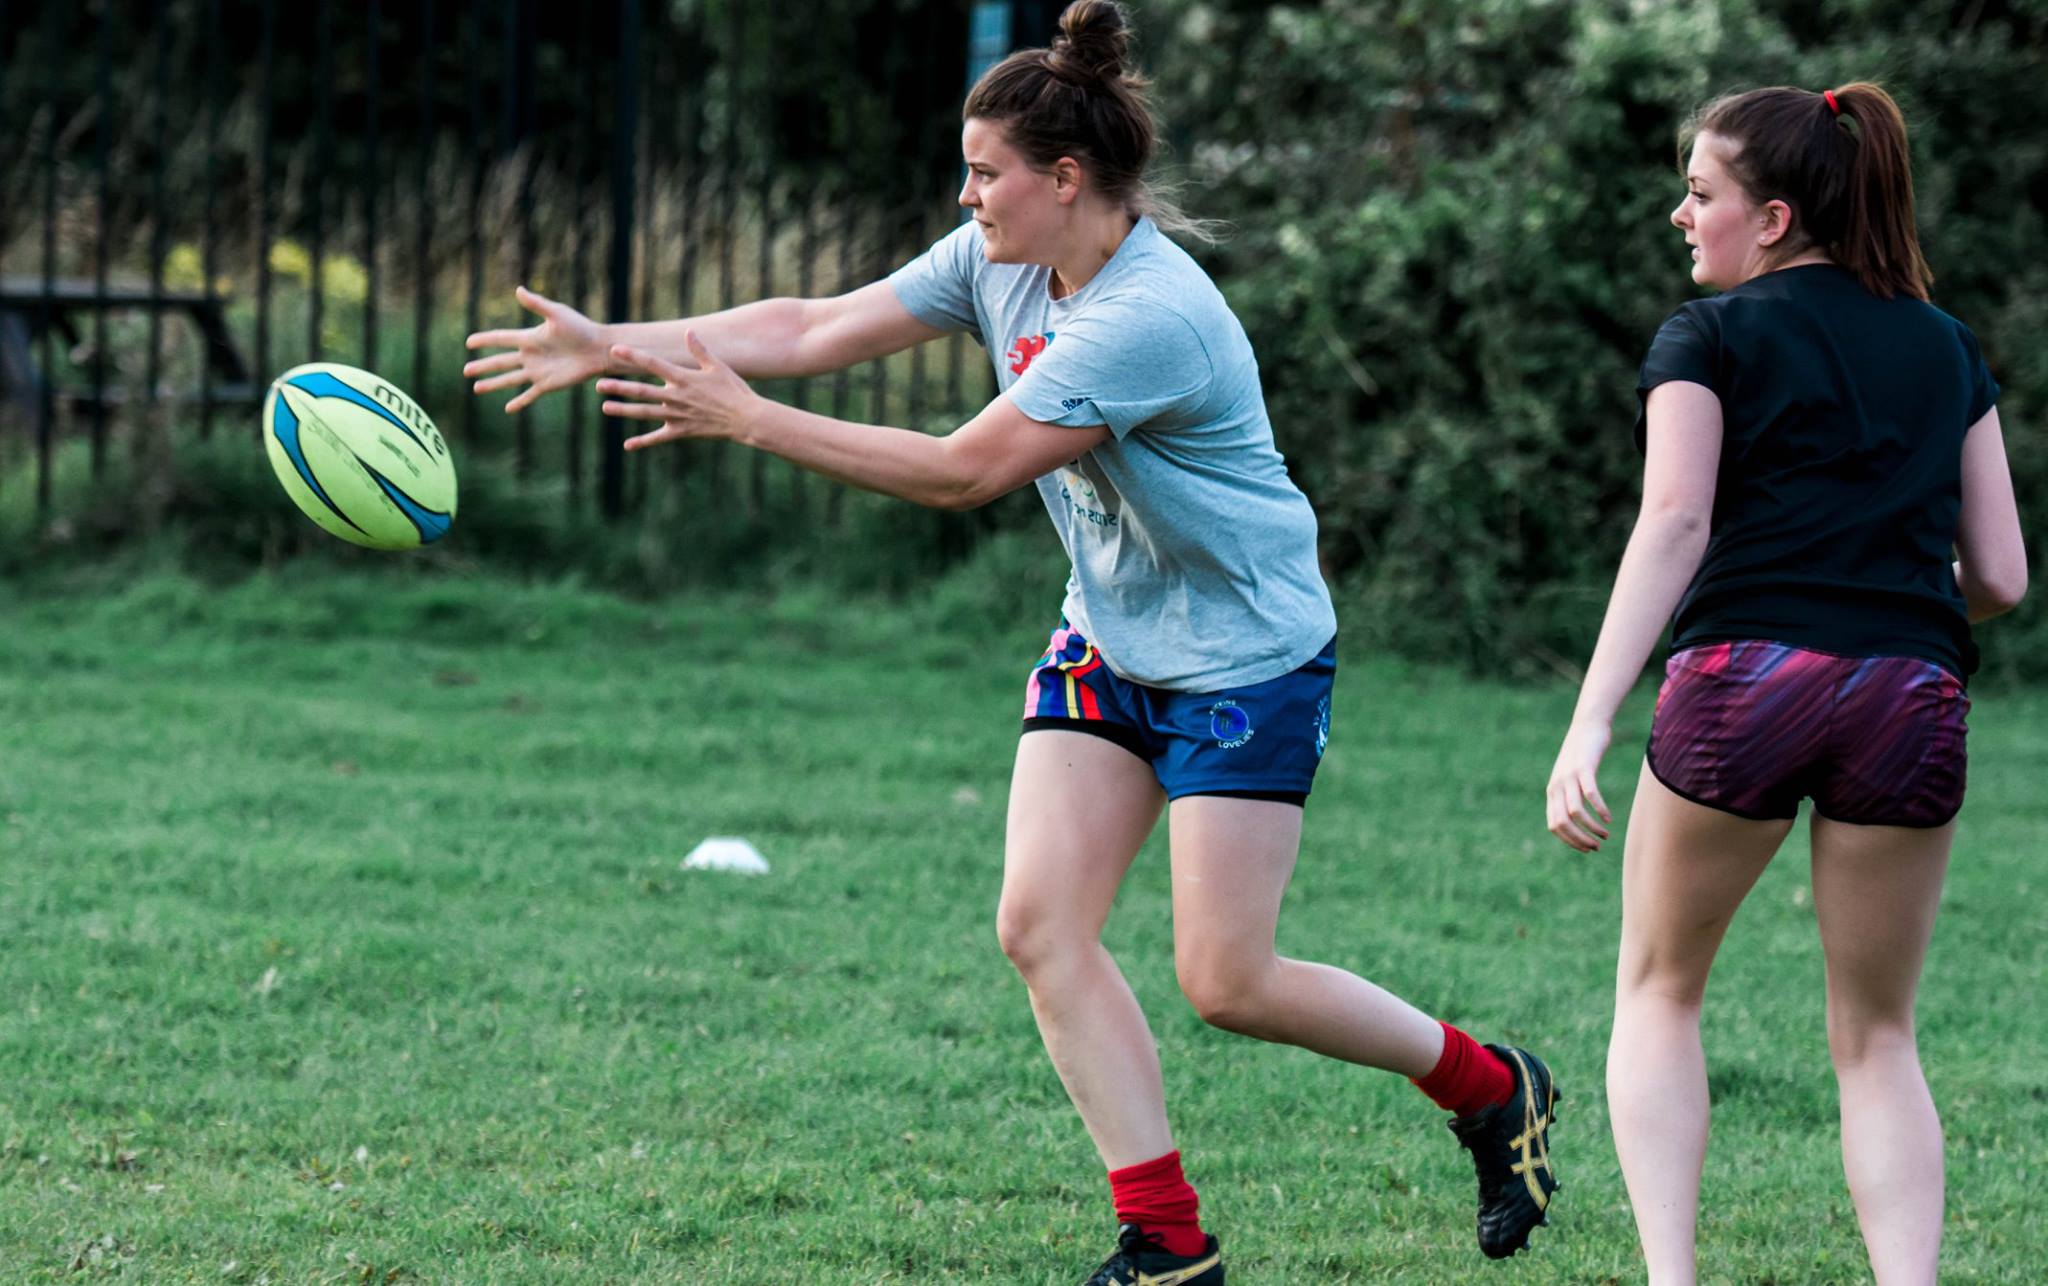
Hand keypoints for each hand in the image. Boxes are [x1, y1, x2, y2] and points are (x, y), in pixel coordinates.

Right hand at [463, 286, 607, 412]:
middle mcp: (530, 355)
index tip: (468, 342)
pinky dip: (519, 402)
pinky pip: (530, 395)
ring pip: (510, 379)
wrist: (599, 349)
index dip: (484, 340)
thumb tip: (518, 290)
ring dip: (493, 384)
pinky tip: (508, 409)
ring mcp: (538, 371)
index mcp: (529, 338)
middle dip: (483, 366)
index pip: (501, 339)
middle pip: (500, 362)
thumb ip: (537, 304)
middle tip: (465, 371)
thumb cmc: (581, 328)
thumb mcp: (557, 314)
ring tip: (476, 389)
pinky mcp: (549, 384)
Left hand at [598, 333, 760, 450]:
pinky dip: (643, 442)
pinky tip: (628, 445)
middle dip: (619, 388)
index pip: (653, 364)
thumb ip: (700, 350)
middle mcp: (676, 397)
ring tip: (605, 408)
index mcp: (684, 378)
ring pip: (645, 413)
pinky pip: (659, 438)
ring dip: (624, 410)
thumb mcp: (719, 367)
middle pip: (642, 391)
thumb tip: (688, 332)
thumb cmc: (735, 390)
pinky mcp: (682, 431)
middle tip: (598, 385)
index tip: (614, 349)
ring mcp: (677, 416)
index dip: (633, 356)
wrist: (747, 419)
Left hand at [1546, 719, 1613, 851]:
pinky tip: (1608, 818)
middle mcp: (1556, 786)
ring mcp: (1569, 777)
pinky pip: (1590, 794)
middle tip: (1597, 846)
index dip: (1570, 841)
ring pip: (1575, 812)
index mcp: (1552, 792)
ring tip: (1605, 834)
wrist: (1587, 726)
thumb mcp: (1571, 777)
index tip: (1587, 848)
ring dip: (1591, 828)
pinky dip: (1600, 809)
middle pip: (1563, 823)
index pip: (1554, 826)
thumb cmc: (1582, 756)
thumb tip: (1575, 819)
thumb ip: (1569, 796)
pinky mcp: (1584, 768)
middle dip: (1580, 840)